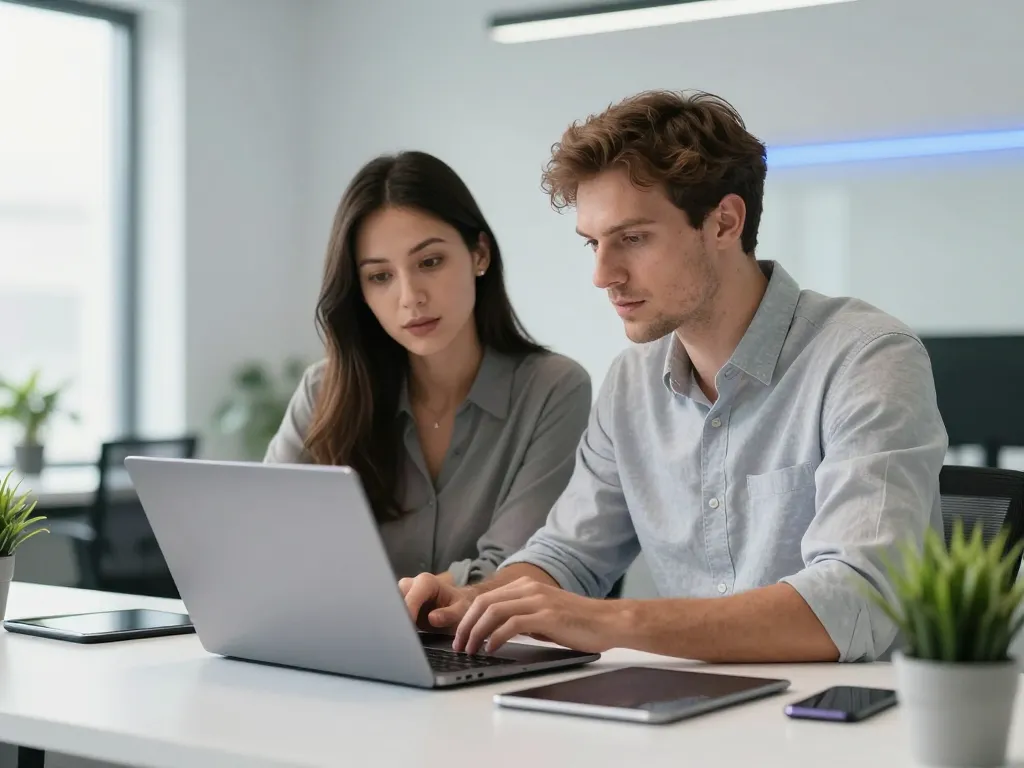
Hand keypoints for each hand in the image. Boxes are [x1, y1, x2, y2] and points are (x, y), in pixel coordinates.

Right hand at [399, 572, 474, 630]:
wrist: (458, 607)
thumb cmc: (460, 606)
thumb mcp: (462, 610)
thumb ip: (450, 614)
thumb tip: (432, 618)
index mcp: (426, 581)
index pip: (411, 597)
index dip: (408, 613)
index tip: (408, 628)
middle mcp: (411, 583)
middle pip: (395, 599)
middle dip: (397, 616)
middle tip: (402, 634)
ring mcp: (403, 593)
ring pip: (390, 605)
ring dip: (394, 620)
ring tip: (400, 636)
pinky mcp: (399, 604)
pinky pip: (392, 612)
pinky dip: (394, 623)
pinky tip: (399, 635)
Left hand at [452, 577, 623, 654]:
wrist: (608, 621)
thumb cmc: (578, 622)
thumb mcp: (544, 615)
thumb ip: (522, 617)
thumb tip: (497, 631)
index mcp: (526, 586)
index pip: (485, 598)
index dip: (467, 618)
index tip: (460, 636)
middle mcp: (529, 588)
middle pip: (484, 603)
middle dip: (466, 626)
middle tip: (459, 645)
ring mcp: (538, 600)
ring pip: (494, 612)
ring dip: (477, 632)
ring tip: (471, 650)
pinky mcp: (547, 615)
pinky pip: (512, 624)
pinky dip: (496, 637)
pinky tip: (492, 649)